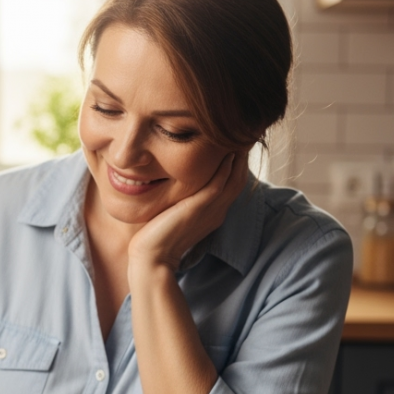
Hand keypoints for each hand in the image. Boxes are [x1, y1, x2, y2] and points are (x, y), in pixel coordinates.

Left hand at [128, 148, 249, 272]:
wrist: (152, 257)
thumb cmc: (157, 237)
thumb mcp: (174, 213)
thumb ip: (181, 200)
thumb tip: (174, 184)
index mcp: (213, 213)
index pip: (232, 185)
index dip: (236, 165)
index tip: (233, 145)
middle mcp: (216, 211)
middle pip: (238, 180)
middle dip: (242, 157)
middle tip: (242, 136)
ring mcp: (211, 211)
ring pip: (234, 180)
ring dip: (238, 158)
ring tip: (239, 138)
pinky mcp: (199, 208)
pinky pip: (219, 184)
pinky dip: (225, 168)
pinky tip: (227, 153)